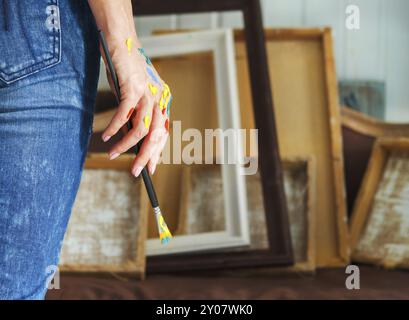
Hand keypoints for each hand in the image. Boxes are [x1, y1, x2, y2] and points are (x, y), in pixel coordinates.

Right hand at [101, 35, 170, 176]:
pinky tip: (105, 136)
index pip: (162, 133)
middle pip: (155, 136)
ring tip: (113, 154)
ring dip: (125, 145)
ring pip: (140, 129)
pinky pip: (124, 115)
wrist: (121, 40)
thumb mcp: (135, 94)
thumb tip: (130, 137)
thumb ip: (137, 114)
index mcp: (163, 101)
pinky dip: (114, 127)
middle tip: (137, 172)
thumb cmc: (127, 68)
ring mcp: (148, 93)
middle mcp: (159, 99)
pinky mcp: (133, 87)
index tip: (151, 168)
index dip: (157, 152)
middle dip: (145, 157)